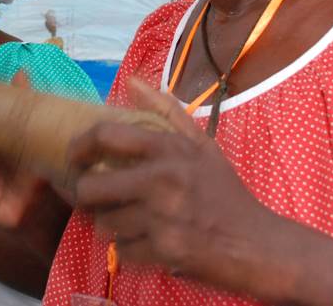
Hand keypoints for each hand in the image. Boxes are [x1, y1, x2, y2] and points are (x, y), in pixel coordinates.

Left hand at [69, 77, 332, 303]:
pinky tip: (149, 244)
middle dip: (88, 198)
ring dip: (113, 227)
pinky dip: (130, 251)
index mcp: (169, 149)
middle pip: (90, 188)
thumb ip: (166, 111)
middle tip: (98, 200)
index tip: (74, 158)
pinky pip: (122, 250)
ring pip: (104, 223)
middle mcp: (162, 179)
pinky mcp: (164, 249)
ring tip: (133, 223)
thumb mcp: (202, 146)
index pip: (105, 136)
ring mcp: (162, 216)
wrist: (258, 245)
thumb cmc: (224, 193)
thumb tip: (132, 82)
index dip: (79, 147)